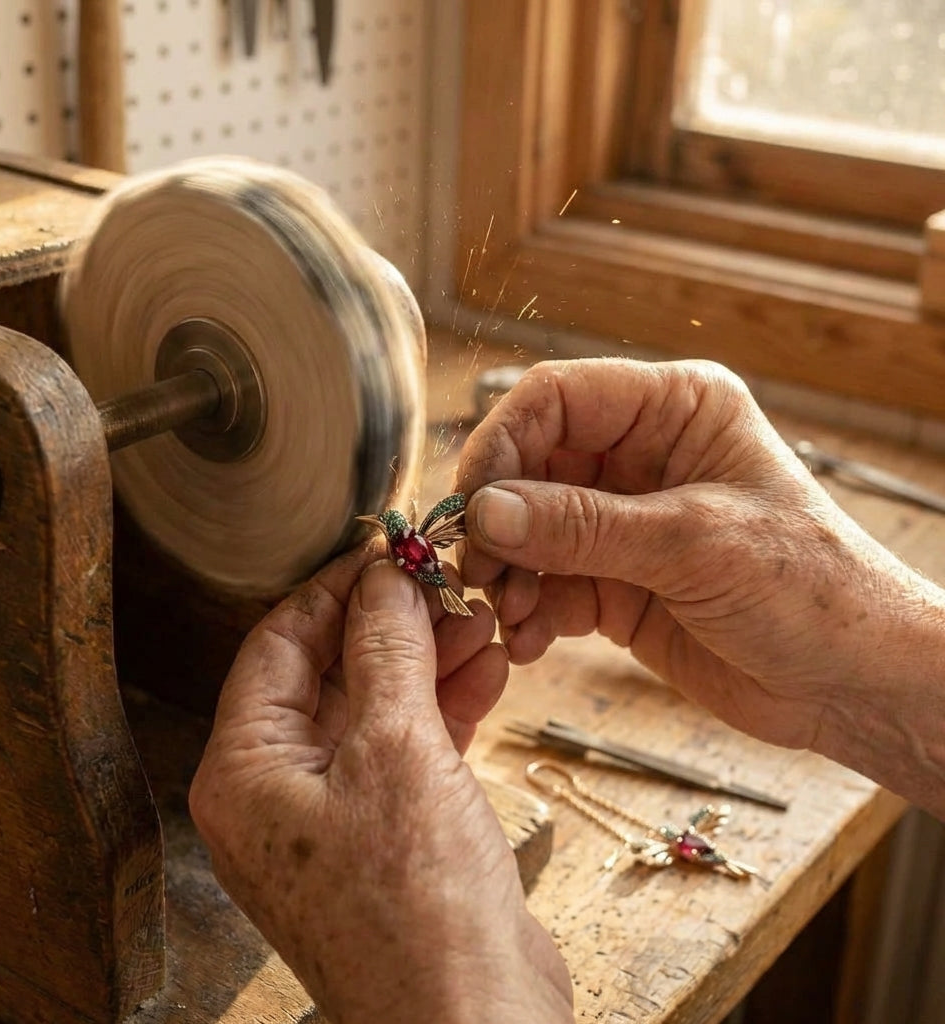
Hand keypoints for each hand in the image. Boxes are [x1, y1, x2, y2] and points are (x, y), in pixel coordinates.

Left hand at [189, 549, 573, 1023]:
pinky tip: (489, 670)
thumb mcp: (398, 746)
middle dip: (392, 626)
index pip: (279, 645)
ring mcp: (333, 814)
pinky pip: (407, 747)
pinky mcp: (386, 832)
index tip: (386, 550)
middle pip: (330, 673)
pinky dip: (445, 707)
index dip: (334, 588)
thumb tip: (384, 576)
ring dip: (428, 662)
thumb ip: (388, 648)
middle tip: (444, 582)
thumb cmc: (417, 904)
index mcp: (245, 770)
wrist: (473, 1020)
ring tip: (481, 620)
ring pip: (376, 706)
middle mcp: (276, 791)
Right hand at [457, 358, 944, 813]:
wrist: (854, 686)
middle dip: (498, 522)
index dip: (503, 442)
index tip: (473, 504)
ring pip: (528, 531)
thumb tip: (484, 513)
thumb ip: (581, 527)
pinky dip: (529, 612)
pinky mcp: (615, 582)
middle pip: (530, 467)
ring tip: (513, 619)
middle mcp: (642, 458)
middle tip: (479, 574)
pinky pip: (546, 584)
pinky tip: (532, 642)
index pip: (557, 398)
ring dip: (509, 575)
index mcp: (675, 410)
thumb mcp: (693, 544)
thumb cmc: (812, 590)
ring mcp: (624, 523)